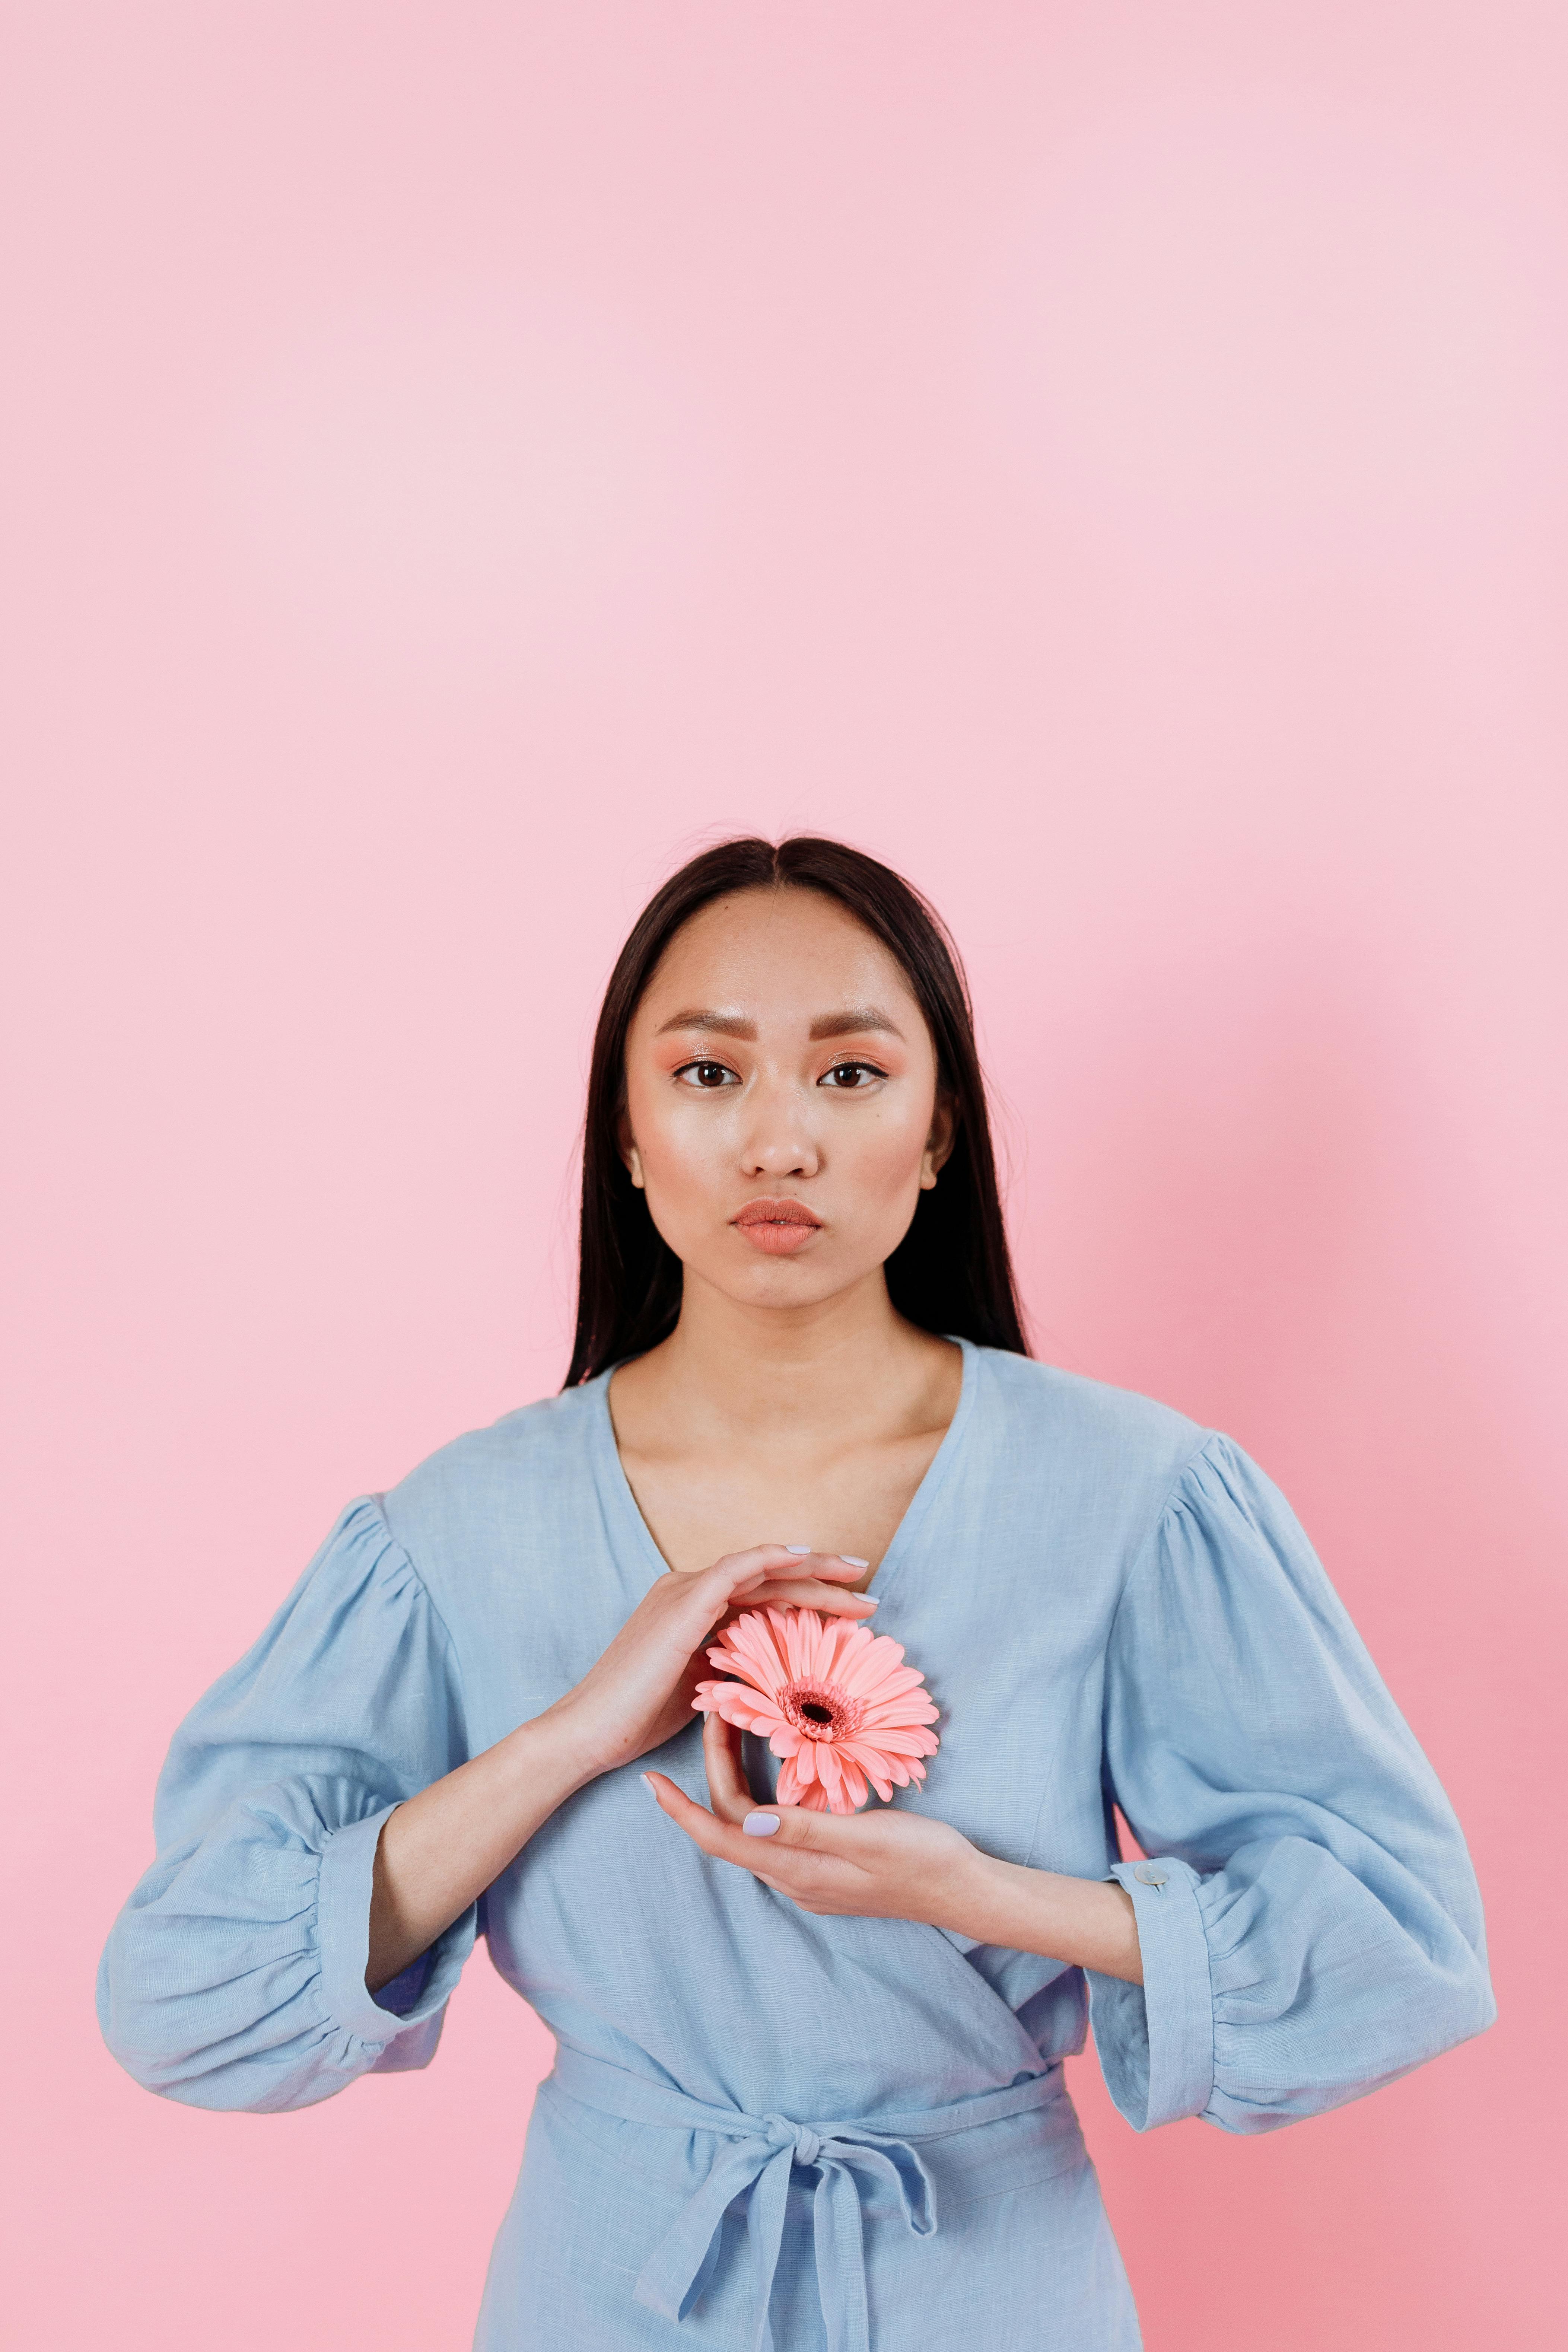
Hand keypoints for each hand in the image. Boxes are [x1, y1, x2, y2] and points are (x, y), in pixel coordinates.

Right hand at [549, 1548, 877, 1781]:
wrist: (592, 1730)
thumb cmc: (639, 1718)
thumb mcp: (700, 1687)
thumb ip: (730, 1667)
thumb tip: (772, 1673)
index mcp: (692, 1607)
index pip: (761, 1592)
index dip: (807, 1593)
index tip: (850, 1604)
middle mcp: (688, 1589)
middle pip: (768, 1577)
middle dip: (821, 1578)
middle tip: (866, 1582)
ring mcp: (684, 1592)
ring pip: (762, 1570)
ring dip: (813, 1573)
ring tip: (857, 1580)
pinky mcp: (683, 1604)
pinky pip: (736, 1569)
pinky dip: (772, 1558)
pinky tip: (805, 1559)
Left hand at [644, 1714, 1145, 1982]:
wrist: (967, 1891)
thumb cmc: (924, 1860)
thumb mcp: (868, 1838)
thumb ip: (807, 1828)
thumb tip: (748, 1823)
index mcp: (795, 1868)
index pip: (720, 1835)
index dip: (681, 1809)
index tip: (650, 1778)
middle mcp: (792, 1875)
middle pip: (731, 1824)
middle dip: (711, 1770)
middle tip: (711, 1713)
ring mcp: (809, 1874)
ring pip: (751, 1826)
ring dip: (734, 1779)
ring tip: (733, 1727)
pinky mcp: (825, 1865)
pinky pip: (776, 1829)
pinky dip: (762, 1792)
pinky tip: (774, 1763)